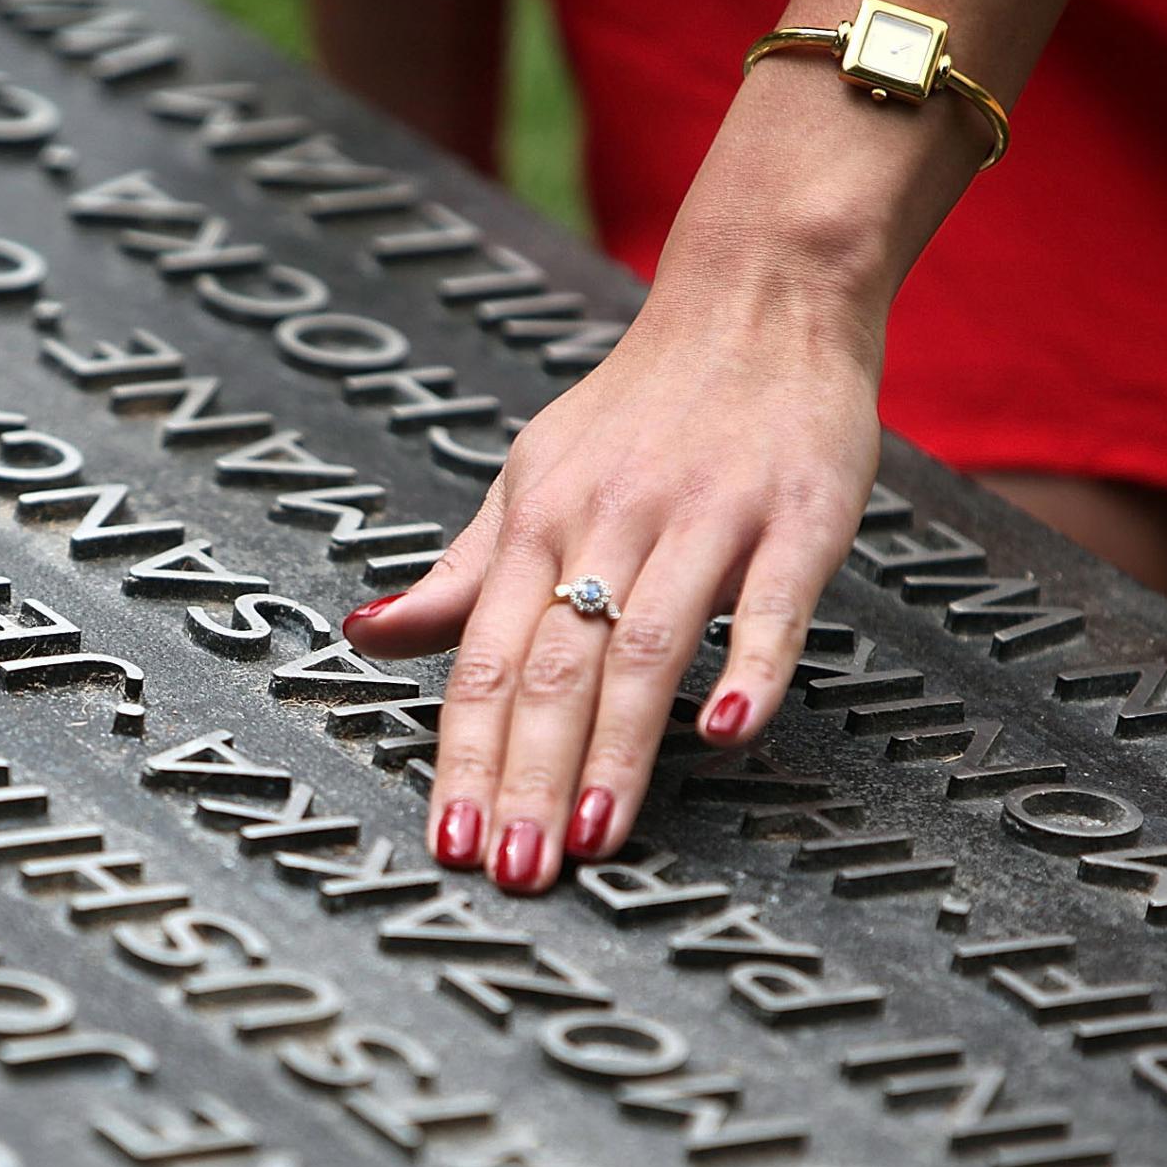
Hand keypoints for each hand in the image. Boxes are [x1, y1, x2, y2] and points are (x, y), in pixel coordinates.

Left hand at [342, 257, 885, 892]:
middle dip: (528, 777)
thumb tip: (365, 636)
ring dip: (615, 749)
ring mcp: (706, 516)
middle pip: (554, 666)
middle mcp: (609, 520)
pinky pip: (772, 599)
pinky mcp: (800, 513)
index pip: (486, 659)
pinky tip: (726, 734)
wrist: (761, 296)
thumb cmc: (640, 408)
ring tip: (591, 840)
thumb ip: (460, 575)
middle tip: (514, 870)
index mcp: (537, 521)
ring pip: (645, 643)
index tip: (451, 841)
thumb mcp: (530, 480)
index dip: (465, 755)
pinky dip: (749, 664)